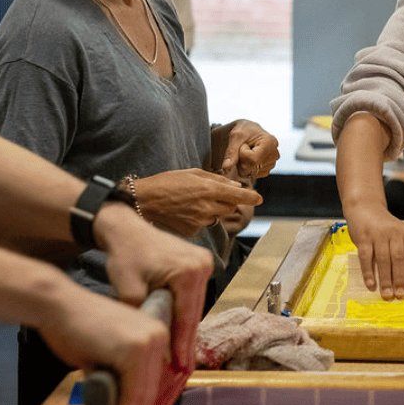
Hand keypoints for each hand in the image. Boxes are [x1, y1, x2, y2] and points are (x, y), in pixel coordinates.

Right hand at [37, 281, 184, 404]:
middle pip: (151, 389)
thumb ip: (120, 377)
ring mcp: (149, 341)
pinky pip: (132, 390)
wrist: (59, 307)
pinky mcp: (134, 349)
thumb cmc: (77, 329)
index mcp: (156, 335)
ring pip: (143, 394)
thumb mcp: (106, 355)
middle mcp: (159, 335)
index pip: (154, 381)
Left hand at [93, 203, 212, 372]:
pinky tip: (177, 331)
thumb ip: (144, 318)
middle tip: (181, 369)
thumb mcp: (128, 292)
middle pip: (194, 312)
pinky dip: (184, 312)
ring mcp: (204, 262)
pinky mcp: (200, 263)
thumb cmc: (124, 257)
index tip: (181, 369)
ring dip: (185, 327)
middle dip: (185, 341)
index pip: (187, 317)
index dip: (183, 346)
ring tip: (178, 356)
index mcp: (188, 271)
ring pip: (194, 305)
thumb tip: (151, 348)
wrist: (125, 229)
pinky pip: (193, 295)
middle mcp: (202, 265)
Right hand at [132, 169, 261, 236]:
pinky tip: (186, 211)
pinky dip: (200, 218)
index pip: (238, 196)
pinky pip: (204, 224)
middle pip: (230, 207)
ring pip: (217, 216)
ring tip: (194, 202)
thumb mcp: (193, 173)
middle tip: (213, 194)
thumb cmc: (167, 182)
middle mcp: (207, 207)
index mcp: (209, 190)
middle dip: (228, 201)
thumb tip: (236, 187)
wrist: (144, 200)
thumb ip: (217, 180)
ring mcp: (200, 221)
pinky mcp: (192, 231)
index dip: (251, 197)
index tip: (259, 198)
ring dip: (213, 210)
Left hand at [212, 120, 279, 177]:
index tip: (243, 145)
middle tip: (244, 148)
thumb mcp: (235, 136)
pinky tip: (249, 158)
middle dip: (242, 160)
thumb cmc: (243, 130)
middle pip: (251, 168)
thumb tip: (226, 168)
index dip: (241, 154)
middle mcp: (274, 154)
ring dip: (243, 164)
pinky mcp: (267, 169)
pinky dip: (247, 168)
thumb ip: (231, 152)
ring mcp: (272, 163)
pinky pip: (251, 175)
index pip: (252, 159)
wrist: (249, 131)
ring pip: (250, 173)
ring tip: (248, 152)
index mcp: (270, 142)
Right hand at [346, 210, 403, 299]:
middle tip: (399, 295)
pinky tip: (371, 284)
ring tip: (386, 294)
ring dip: (385, 280)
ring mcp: (377, 234)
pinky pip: (366, 258)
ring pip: (383, 260)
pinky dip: (368, 273)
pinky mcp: (363, 238)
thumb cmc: (383, 226)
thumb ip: (402, 249)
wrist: (365, 207)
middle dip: (399, 279)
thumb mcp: (397, 232)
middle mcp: (393, 232)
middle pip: (398, 259)